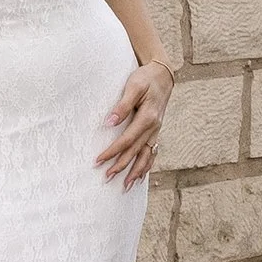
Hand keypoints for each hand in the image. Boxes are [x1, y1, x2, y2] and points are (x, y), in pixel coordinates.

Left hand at [99, 62, 172, 187]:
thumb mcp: (134, 87)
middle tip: (106, 178)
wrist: (163, 75)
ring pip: (146, 156)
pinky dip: (146, 165)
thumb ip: (122, 105)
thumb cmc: (146, 79)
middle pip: (135, 152)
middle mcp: (153, 128)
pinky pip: (152, 153)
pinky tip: (140, 176)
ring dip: (136, 172)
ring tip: (125, 186)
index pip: (126, 140)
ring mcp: (156, 131)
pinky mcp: (156, 132)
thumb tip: (109, 122)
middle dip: (121, 166)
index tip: (98, 161)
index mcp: (147, 118)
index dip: (112, 152)